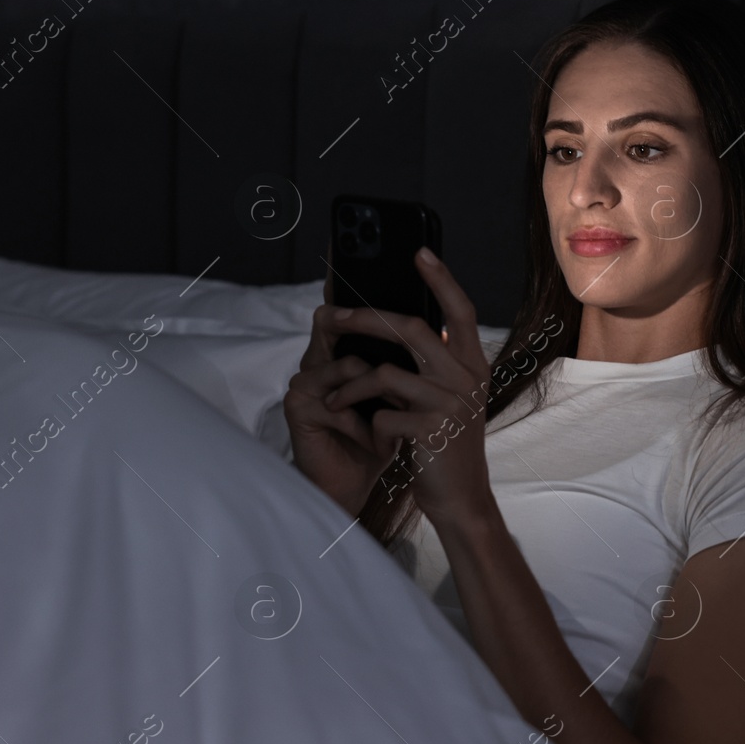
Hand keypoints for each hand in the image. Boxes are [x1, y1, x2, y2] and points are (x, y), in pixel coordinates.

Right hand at [283, 257, 393, 516]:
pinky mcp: (298, 407)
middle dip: (366, 317)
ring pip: (344, 360)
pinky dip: (363, 421)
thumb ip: (412, 362)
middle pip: (334, 319)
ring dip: (378, 394)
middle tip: (400, 317)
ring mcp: (305, 380)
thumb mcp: (403, 397)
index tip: (382, 257)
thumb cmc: (380, 440)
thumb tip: (446, 325)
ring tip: (399, 415)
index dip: (360, 281)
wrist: (355, 486)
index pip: (351, 308)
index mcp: (345, 352)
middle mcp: (320, 359)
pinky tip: (379, 442)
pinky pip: (335, 398)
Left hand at [321, 246, 495, 523]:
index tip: (419, 252)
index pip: (460, 310)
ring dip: (352, 385)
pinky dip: (368, 424)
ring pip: (386, 373)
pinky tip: (368, 435)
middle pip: (410, 329)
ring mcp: (451, 404)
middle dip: (365, 318)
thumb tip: (394, 327)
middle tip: (332, 315)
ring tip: (335, 396)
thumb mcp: (446, 397)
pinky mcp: (432, 431)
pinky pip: (384, 415)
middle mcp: (467, 378)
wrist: (461, 497)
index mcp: (472, 364)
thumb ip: (431, 365)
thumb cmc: (444, 444)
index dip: (441, 279)